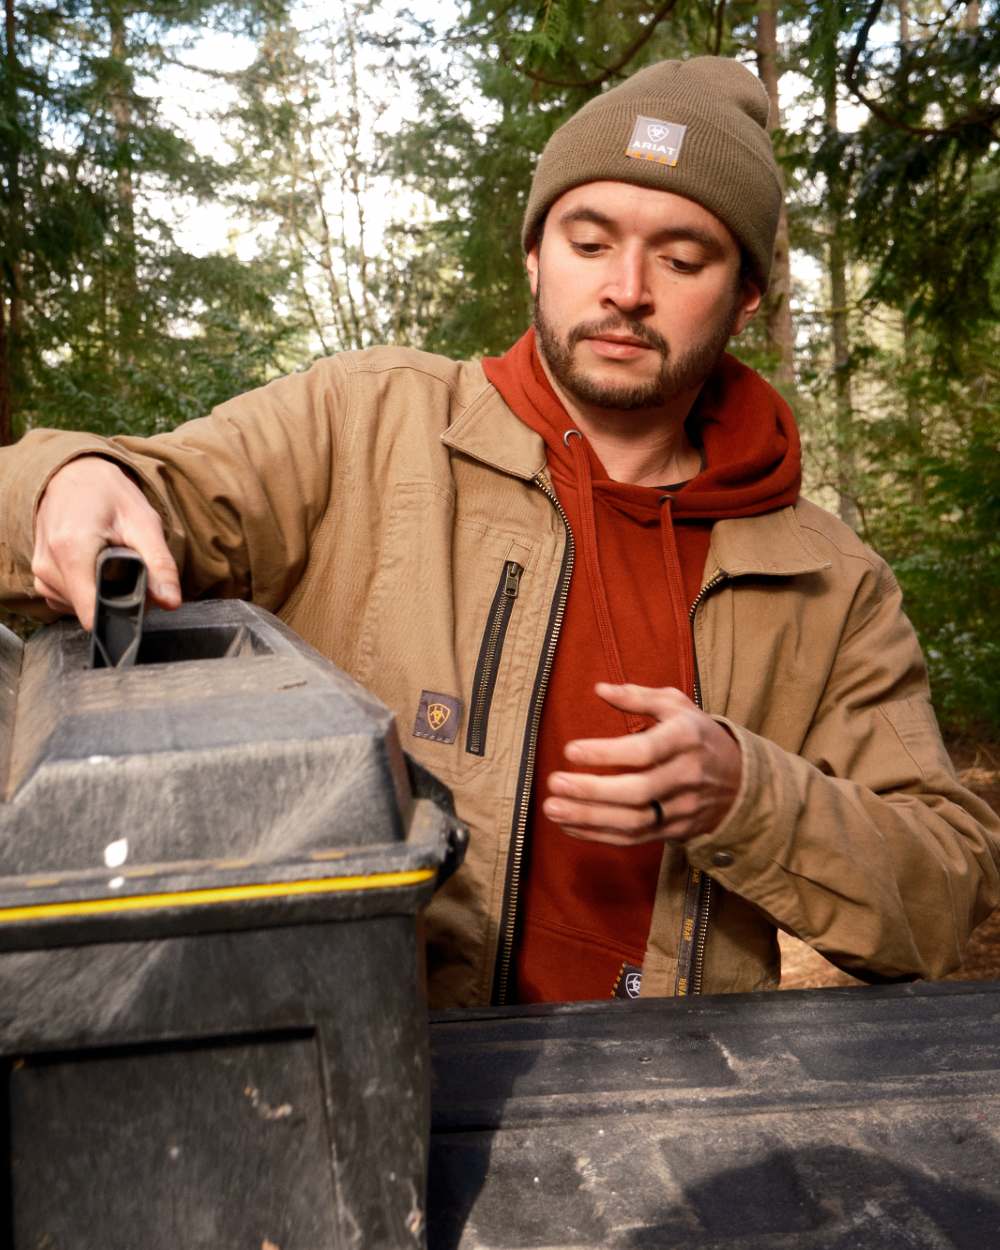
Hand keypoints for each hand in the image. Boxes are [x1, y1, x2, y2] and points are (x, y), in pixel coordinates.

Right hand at [32, 456, 181, 629]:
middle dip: (116, 596)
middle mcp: (48, 567)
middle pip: (91, 610)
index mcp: (71, 550)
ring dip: (102, 591)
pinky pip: (70, 600)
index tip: (138, 600)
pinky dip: (88, 588)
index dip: (121, 615)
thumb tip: (171, 602)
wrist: (73, 473)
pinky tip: (94, 564)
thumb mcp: (143, 522)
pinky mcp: (40, 578)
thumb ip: (159, 564)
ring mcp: (40, 574)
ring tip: (108, 559)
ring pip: (81, 608)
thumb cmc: (108, 494)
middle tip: (127, 564)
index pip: (92, 613)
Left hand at [542, 682, 741, 845]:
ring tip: (552, 808)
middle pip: (637, 791)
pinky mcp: (675, 831)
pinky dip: (598, 835)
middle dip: (591, 791)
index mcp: (687, 739)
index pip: (645, 750)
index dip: (606, 753)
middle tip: (553, 784)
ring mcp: (683, 808)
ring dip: (588, 818)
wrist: (740, 780)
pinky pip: (634, 838)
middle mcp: (687, 776)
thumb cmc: (697, 735)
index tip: (570, 750)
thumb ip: (637, 696)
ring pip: (634, 821)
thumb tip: (600, 689)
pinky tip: (569, 825)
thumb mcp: (676, 706)